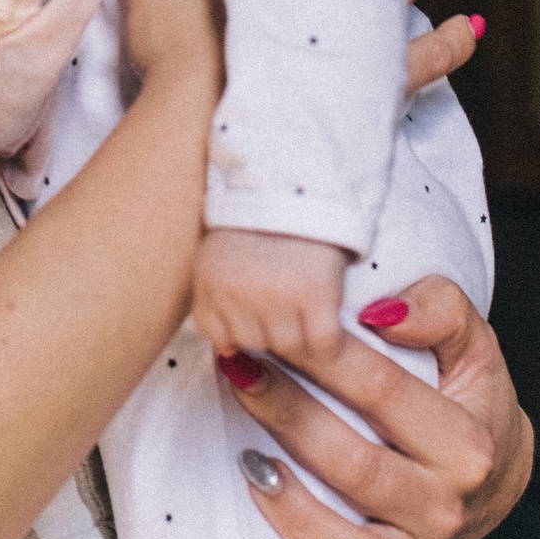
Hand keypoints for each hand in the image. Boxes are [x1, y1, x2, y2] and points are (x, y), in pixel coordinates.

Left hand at [193, 228, 349, 363]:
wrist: (298, 184)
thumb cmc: (258, 225)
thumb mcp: (219, 258)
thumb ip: (213, 306)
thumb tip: (229, 354)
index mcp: (209, 280)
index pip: (219, 338)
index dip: (241, 328)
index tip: (255, 306)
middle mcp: (237, 290)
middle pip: (255, 344)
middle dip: (270, 326)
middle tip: (283, 295)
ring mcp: (277, 294)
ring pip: (289, 347)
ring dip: (300, 331)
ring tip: (303, 299)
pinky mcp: (316, 293)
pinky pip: (323, 344)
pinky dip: (329, 338)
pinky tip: (327, 313)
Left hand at [223, 276, 532, 538]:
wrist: (492, 482)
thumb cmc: (472, 401)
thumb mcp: (476, 348)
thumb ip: (444, 310)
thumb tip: (383, 310)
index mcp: (467, 444)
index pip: (383, 391)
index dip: (324, 353)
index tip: (277, 317)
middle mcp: (443, 502)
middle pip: (351, 455)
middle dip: (286, 400)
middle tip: (239, 353)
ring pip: (337, 510)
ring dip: (279, 455)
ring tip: (239, 399)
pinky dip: (289, 519)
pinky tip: (255, 474)